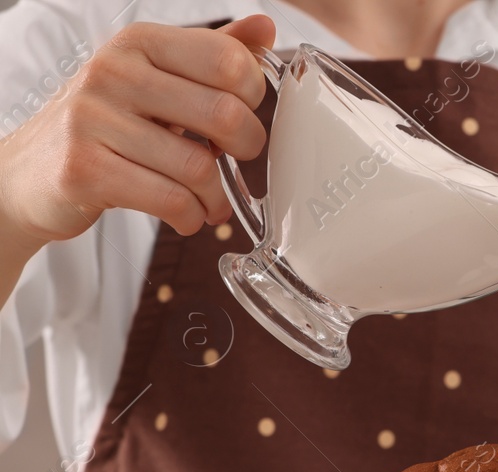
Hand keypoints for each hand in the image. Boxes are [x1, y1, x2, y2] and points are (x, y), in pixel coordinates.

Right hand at [0, 16, 274, 255]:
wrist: (32, 172)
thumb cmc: (107, 126)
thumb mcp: (156, 80)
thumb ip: (210, 56)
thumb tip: (264, 28)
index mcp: (138, 43)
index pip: (229, 60)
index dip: (253, 98)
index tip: (241, 116)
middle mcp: (112, 72)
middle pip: (224, 115)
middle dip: (247, 148)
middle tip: (235, 161)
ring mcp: (92, 119)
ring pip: (199, 167)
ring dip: (216, 197)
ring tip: (208, 200)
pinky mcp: (84, 168)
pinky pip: (171, 200)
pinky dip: (191, 217)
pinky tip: (186, 215)